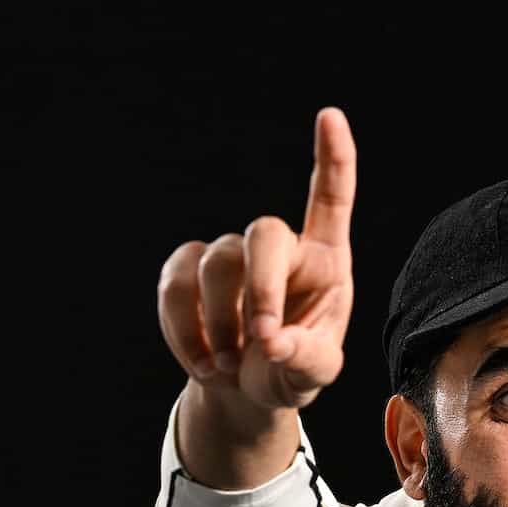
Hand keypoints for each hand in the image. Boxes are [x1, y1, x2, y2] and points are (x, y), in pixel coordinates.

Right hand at [156, 106, 355, 412]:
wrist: (245, 390)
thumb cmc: (291, 372)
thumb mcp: (313, 376)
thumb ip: (307, 362)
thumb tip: (273, 344)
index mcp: (324, 261)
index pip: (330, 200)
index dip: (332, 158)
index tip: (330, 116)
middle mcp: (279, 247)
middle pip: (264, 232)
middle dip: (261, 287)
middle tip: (265, 343)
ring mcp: (230, 254)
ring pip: (216, 264)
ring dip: (222, 325)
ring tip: (231, 367)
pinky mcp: (187, 269)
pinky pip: (176, 286)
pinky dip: (185, 330)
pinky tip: (203, 363)